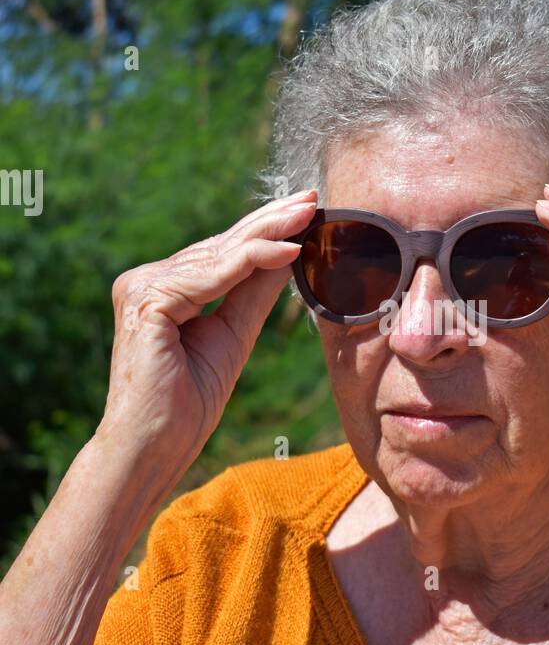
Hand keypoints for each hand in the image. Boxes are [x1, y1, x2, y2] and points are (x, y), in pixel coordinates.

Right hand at [100, 190, 318, 472]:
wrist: (154, 447)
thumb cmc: (187, 405)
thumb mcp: (234, 337)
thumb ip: (253, 293)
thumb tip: (288, 254)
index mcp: (163, 289)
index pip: (221, 253)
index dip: (264, 231)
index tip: (305, 212)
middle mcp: (146, 281)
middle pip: (220, 245)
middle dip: (270, 220)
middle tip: (311, 197)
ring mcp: (141, 287)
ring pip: (218, 255)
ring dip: (268, 233)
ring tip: (307, 216)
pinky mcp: (146, 301)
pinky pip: (210, 275)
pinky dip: (251, 261)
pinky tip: (287, 250)